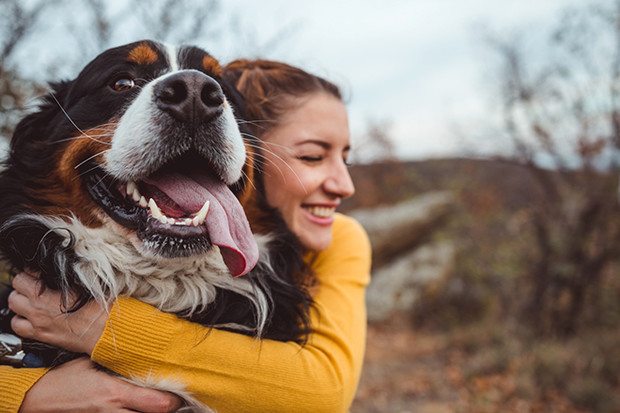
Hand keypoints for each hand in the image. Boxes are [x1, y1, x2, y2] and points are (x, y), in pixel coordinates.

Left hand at [8, 271, 107, 354]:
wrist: (105, 330)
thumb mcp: (85, 283)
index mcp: (45, 292)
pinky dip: (21, 320)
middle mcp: (37, 307)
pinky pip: (17, 326)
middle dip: (24, 283)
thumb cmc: (99, 306)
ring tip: (32, 300)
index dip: (33, 271)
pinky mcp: (40, 335)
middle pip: (16, 287)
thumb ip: (65, 276)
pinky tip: (32, 316)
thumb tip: (57, 270)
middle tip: (36, 284)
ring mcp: (37, 322)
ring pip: (13, 306)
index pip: (25, 274)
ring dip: (20, 300)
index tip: (41, 273)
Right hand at [20, 357, 182, 412]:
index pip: (158, 403)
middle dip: (168, 409)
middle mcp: (114, 412)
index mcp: (115, 392)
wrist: (37, 399)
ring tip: (160, 404)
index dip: (174, 400)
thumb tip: (141, 354)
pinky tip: (140, 409)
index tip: (180, 390)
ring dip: (153, 412)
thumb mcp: (92, 363)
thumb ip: (117, 363)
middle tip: (175, 400)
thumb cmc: (65, 379)